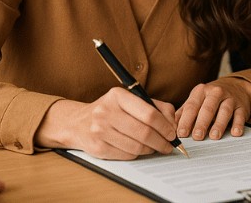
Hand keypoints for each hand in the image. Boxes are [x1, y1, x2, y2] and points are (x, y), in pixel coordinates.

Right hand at [36, 87, 177, 159]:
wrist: (78, 122)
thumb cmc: (111, 110)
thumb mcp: (130, 100)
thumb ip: (155, 107)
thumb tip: (173, 124)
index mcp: (118, 96)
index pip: (149, 114)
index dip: (165, 127)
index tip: (172, 134)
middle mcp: (106, 112)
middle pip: (144, 132)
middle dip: (162, 142)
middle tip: (169, 146)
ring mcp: (100, 131)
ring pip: (137, 147)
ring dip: (151, 150)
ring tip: (155, 147)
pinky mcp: (98, 148)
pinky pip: (127, 155)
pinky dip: (138, 154)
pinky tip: (139, 149)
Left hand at [176, 78, 250, 140]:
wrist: (236, 87)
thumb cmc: (210, 99)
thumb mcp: (196, 100)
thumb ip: (184, 113)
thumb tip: (171, 127)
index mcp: (201, 91)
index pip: (192, 106)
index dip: (186, 120)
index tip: (181, 133)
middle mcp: (216, 92)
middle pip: (208, 108)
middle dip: (202, 123)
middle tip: (197, 137)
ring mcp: (230, 98)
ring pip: (224, 111)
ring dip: (219, 124)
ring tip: (214, 136)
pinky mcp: (242, 106)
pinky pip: (240, 115)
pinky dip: (238, 124)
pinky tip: (235, 132)